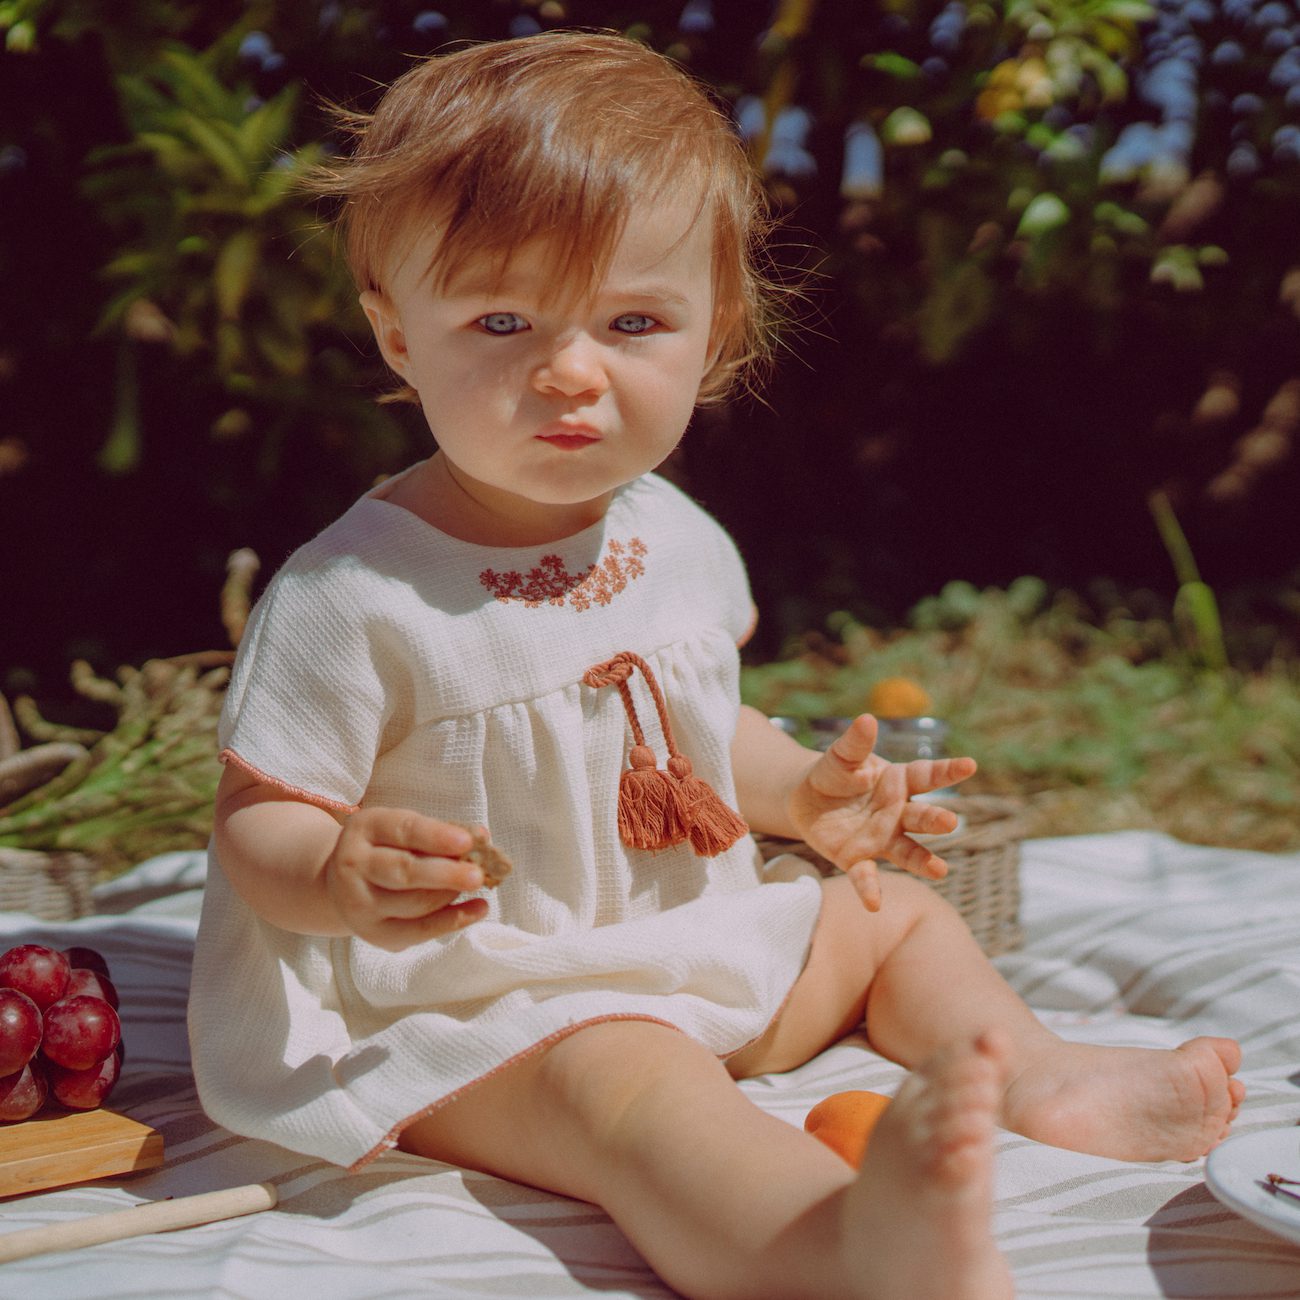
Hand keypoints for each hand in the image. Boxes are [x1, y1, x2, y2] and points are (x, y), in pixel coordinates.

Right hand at [324, 809, 489, 950]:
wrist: (342, 884)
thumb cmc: (386, 849)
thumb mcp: (402, 830)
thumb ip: (440, 832)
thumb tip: (481, 836)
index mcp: (364, 828)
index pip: (403, 830)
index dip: (436, 836)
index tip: (467, 841)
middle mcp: (354, 865)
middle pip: (404, 872)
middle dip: (446, 874)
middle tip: (478, 875)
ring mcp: (359, 903)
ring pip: (414, 903)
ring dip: (451, 894)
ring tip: (478, 883)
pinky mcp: (373, 933)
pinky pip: (418, 931)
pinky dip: (453, 921)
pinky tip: (478, 909)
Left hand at [786, 714, 976, 911]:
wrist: (807, 800)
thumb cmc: (834, 774)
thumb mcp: (840, 756)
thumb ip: (854, 743)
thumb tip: (866, 720)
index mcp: (898, 781)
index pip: (928, 775)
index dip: (948, 770)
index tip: (970, 765)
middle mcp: (897, 813)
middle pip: (921, 817)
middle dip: (935, 819)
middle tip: (950, 822)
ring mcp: (881, 838)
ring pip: (907, 851)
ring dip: (923, 861)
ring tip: (940, 871)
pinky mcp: (858, 859)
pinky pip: (866, 876)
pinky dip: (870, 889)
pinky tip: (874, 904)